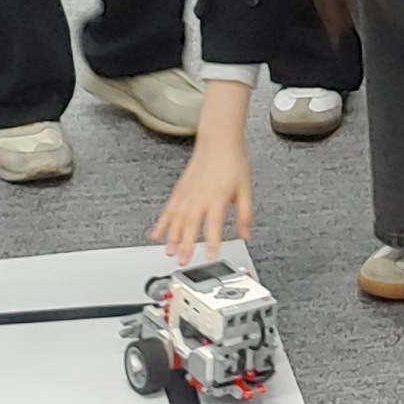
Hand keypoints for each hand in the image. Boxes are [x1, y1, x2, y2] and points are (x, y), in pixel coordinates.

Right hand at [150, 79, 256, 262]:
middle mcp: (200, 196)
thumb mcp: (245, 189)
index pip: (214, 223)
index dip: (212, 241)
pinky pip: (168, 209)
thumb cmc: (232, 162)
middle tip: (183, 261)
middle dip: (185, 244)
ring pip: (176, 219)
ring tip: (169, 252)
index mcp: (217, 197)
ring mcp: (187, 193)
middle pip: (190, 224)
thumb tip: (246, 233)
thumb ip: (245, 214)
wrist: (218, 142)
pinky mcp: (179, 190)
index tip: (210, 255)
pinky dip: (161, 223)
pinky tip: (157, 235)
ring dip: (171, 237)